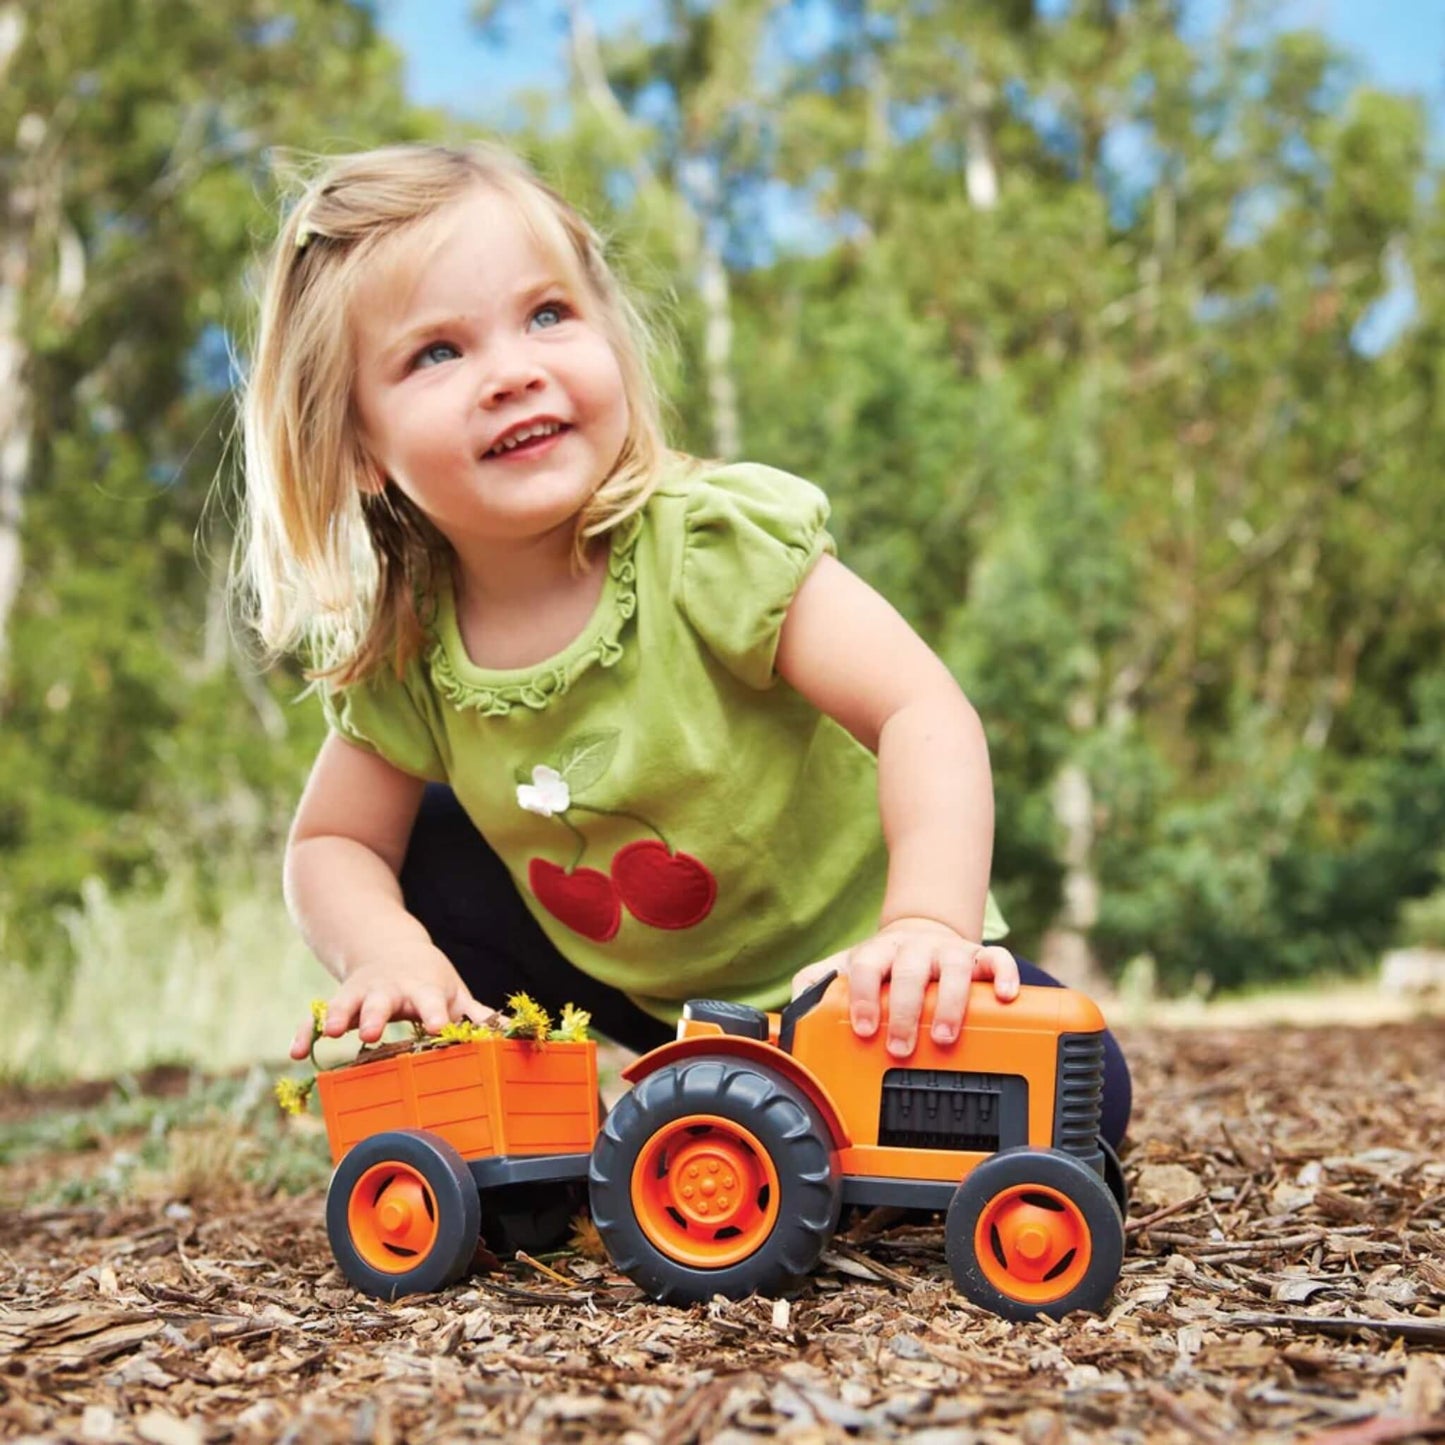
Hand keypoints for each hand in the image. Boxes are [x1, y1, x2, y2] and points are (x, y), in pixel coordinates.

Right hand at [290, 950, 494, 1059]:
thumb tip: (511, 1031)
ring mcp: (361, 995)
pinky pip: (316, 1018)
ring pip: (348, 1003)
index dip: (434, 1014)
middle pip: (383, 1000)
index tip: (436, 1028)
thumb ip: (476, 1015)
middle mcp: (390, 990)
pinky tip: (297, 1051)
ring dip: (339, 1016)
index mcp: (423, 989)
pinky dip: (306, 1032)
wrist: (389, 948)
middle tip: (372, 1032)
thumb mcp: (454, 992)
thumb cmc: (430, 981)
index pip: (431, 1001)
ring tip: (331, 1033)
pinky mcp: (339, 1002)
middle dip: (377, 1015)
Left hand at [792, 919, 1018, 1057]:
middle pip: (909, 971)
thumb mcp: (846, 968)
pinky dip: (1002, 975)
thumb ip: (818, 985)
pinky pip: (997, 958)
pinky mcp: (978, 955)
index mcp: (878, 952)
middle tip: (899, 1047)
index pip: (865, 967)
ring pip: (953, 967)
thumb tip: (792, 1008)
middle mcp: (913, 949)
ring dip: (949, 1002)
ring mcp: (948, 951)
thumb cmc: (882, 964)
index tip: (865, 1028)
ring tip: (943, 1036)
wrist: (919, 933)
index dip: (863, 995)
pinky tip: (1005, 997)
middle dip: (904, 1010)